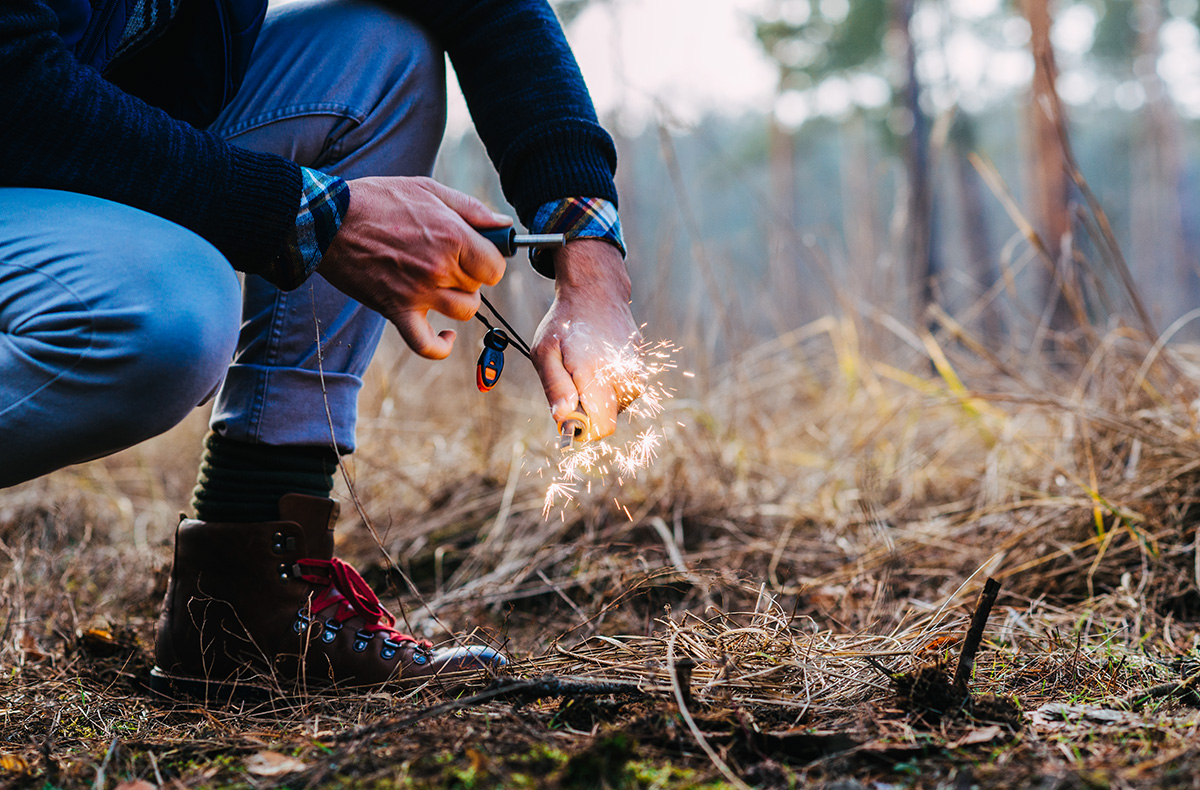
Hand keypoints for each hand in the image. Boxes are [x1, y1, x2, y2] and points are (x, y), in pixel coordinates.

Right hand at [317, 176, 509, 358]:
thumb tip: (505, 225)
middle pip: (478, 287)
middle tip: (448, 259)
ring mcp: (418, 293)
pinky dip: (440, 346)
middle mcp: (439, 268)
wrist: (328, 220)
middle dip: (469, 275)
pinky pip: (426, 344)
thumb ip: (473, 209)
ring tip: (442, 284)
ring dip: (459, 300)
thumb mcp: (429, 190)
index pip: (495, 266)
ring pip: (464, 311)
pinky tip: (446, 336)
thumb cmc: (378, 200)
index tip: (477, 254)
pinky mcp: (396, 311)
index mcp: (453, 236)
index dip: (489, 260)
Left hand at [531, 240, 641, 439]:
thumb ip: (554, 388)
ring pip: (615, 405)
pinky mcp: (641, 367)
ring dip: (598, 395)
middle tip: (571, 378)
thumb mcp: (545, 353)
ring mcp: (636, 372)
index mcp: (598, 376)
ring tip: (584, 365)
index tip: (568, 408)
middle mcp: (624, 377)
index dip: (582, 428)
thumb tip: (564, 419)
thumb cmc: (565, 323)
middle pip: (607, 419)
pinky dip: (608, 382)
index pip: (602, 428)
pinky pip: (622, 389)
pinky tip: (597, 358)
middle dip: (587, 409)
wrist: (596, 291)